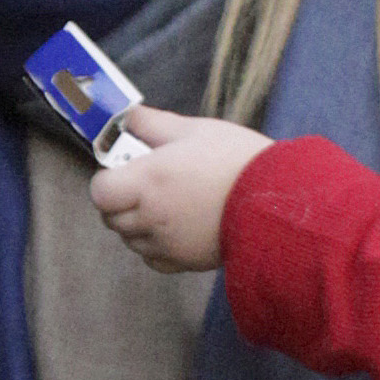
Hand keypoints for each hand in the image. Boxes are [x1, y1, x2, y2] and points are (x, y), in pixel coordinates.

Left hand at [91, 106, 270, 271]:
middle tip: (144, 185)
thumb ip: (153, 124)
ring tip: (164, 205)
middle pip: (111, 218)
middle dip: (120, 201)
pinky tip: (173, 228)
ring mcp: (167, 243)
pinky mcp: (184, 262)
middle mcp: (151, 216)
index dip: (107, 180)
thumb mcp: (195, 130)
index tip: (124, 170)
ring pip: (130, 239)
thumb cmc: (238, 161)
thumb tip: (127, 117)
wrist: (278, 202)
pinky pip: (152, 259)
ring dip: (136, 224)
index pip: (100, 192)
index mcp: (148, 180)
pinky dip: (154, 246)